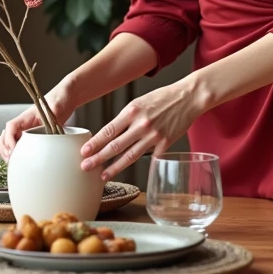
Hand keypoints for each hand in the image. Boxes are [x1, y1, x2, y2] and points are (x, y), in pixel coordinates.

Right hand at [0, 83, 75, 159]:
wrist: (64, 98)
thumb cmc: (60, 99)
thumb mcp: (57, 108)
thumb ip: (53, 116)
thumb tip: (52, 129)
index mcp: (27, 116)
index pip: (11, 126)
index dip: (9, 139)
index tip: (13, 150)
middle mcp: (23, 124)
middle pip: (4, 136)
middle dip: (5, 149)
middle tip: (12, 160)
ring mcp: (26, 130)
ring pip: (8, 141)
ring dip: (7, 152)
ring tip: (14, 162)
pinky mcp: (31, 136)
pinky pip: (18, 145)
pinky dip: (15, 153)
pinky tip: (21, 160)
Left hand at [80, 79, 204, 181]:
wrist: (188, 97)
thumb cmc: (163, 98)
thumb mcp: (140, 102)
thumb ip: (126, 118)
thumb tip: (111, 134)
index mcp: (132, 111)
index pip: (108, 130)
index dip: (95, 143)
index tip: (84, 151)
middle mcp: (141, 124)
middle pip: (115, 145)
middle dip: (98, 158)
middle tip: (85, 166)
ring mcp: (154, 135)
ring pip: (130, 156)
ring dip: (114, 168)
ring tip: (103, 176)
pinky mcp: (166, 143)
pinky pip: (150, 157)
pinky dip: (140, 163)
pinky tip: (131, 170)